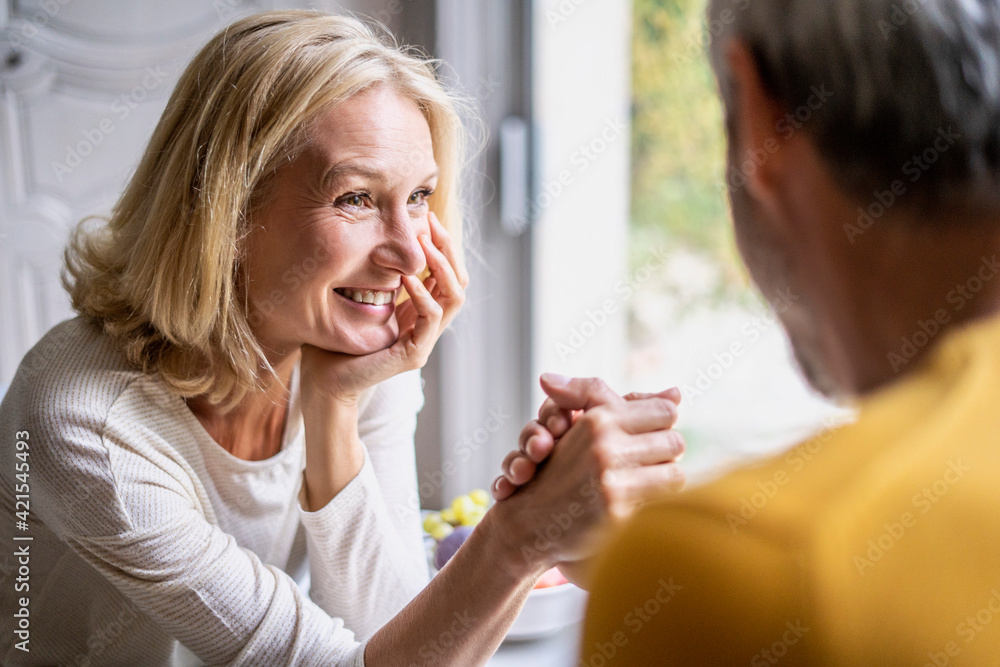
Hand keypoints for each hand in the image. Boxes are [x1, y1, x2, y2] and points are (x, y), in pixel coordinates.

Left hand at [301, 212, 468, 404]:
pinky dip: (423, 293)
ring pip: (455, 297)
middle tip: (431, 224)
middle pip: (458, 281)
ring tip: (425, 245)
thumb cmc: (335, 339)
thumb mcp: (358, 297)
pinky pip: (431, 318)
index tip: (427, 217)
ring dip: (443, 267)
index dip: (442, 245)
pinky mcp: (413, 354)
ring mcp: (425, 341)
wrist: (323, 380)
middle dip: (448, 249)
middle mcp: (427, 325)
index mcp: (418, 312)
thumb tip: (373, 237)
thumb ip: (373, 274)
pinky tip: (407, 277)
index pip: (446, 274)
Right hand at [488, 377, 685, 578]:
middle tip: (651, 461)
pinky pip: (663, 500)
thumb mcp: (585, 426)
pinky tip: (640, 501)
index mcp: (598, 419)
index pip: (665, 411)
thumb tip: (678, 392)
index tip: (651, 435)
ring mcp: (610, 479)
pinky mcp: (616, 511)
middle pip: (676, 441)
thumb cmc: (560, 470)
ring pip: (675, 471)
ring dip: (664, 477)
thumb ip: (626, 403)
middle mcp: (604, 445)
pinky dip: (657, 500)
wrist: (531, 521)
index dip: (662, 424)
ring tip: (647, 481)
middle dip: (666, 452)